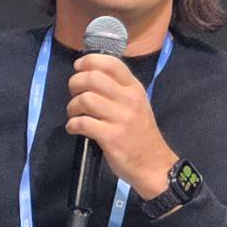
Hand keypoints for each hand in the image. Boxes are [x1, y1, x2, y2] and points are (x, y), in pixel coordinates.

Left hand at [66, 54, 176, 199]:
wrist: (154, 165)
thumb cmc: (141, 135)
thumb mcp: (137, 104)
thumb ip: (118, 89)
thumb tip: (91, 76)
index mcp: (134, 88)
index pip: (111, 63)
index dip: (89, 61)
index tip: (79, 67)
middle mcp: (128, 99)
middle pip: (92, 78)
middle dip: (75, 83)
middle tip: (74, 94)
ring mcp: (120, 118)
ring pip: (85, 99)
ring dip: (72, 106)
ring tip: (74, 114)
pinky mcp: (111, 137)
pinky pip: (83, 123)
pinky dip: (72, 125)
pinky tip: (74, 128)